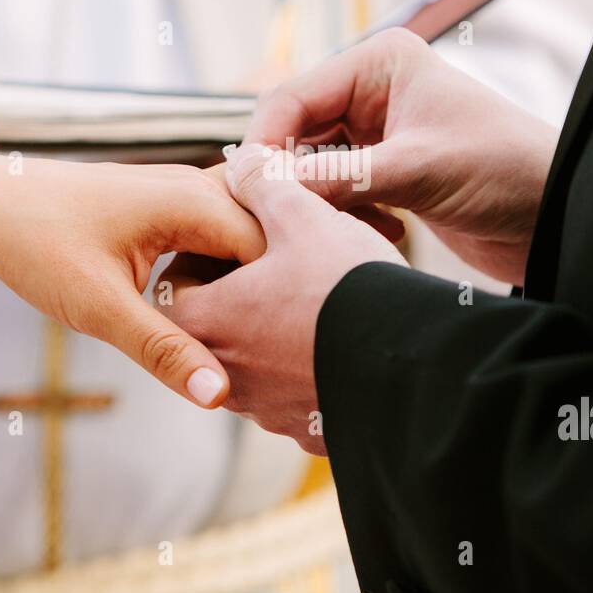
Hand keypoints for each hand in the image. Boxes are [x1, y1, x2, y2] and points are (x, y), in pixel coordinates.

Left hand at [0, 157, 264, 407]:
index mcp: (196, 202)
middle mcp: (199, 187)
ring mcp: (185, 191)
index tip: (272, 348)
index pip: (275, 252)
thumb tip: (219, 394)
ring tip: (238, 332)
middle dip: (266, 292)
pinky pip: (217, 235)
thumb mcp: (100, 308)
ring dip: (241, 283)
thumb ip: (166, 350)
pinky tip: (206, 309)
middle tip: (262, 346)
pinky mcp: (170, 204)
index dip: (277, 302)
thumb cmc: (35, 243)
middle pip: (267, 243)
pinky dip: (219, 271)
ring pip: (243, 239)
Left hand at [164, 144, 406, 451]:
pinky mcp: (310, 429)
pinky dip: (313, 364)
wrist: (417, 364)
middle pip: (218, 323)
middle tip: (284, 260)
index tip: (241, 235)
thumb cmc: (348, 287)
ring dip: (279, 329)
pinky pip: (299, 391)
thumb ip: (260, 182)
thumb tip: (241, 163)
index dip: (206, 251)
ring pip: (259, 359)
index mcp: (204, 324)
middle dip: (245, 290)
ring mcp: (267, 411)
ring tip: (322, 296)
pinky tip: (347, 337)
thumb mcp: (301, 214)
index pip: (175, 284)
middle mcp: (224, 376)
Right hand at [246, 27, 557, 284]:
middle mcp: (372, 90)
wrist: (559, 214)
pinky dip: (341, 215)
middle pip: (293, 131)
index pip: (291, 97)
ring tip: (330, 230)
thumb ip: (339, 177)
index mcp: (380, 63)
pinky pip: (335, 191)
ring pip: (310, 166)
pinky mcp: (385, 170)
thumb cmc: (506, 171)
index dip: (263, 143)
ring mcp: (377, 132)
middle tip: (272, 220)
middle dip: (285, 176)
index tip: (246, 191)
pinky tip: (378, 231)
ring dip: (316, 200)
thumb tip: (265, 185)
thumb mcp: (417, 171)